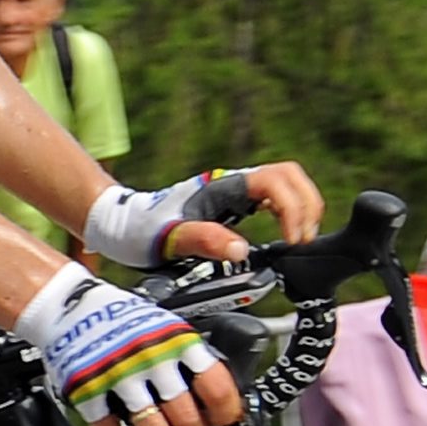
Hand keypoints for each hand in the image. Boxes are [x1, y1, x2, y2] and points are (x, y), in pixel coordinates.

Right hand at [21, 266, 239, 425]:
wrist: (67, 304)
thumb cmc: (119, 316)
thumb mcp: (164, 324)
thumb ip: (187, 356)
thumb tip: (217, 390)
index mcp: (176, 341)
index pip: (215, 386)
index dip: (226, 412)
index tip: (227, 423)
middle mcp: (150, 361)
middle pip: (186, 417)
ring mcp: (119, 379)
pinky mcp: (90, 393)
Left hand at [94, 161, 323, 268]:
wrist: (119, 222)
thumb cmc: (138, 229)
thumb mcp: (167, 240)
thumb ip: (203, 241)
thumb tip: (240, 249)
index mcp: (221, 187)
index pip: (276, 182)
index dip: (294, 209)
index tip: (293, 240)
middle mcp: (232, 184)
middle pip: (290, 176)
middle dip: (307, 205)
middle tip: (303, 241)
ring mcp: (234, 191)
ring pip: (285, 184)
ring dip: (302, 208)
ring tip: (300, 241)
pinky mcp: (233, 203)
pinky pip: (273, 198)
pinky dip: (289, 213)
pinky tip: (286, 237)